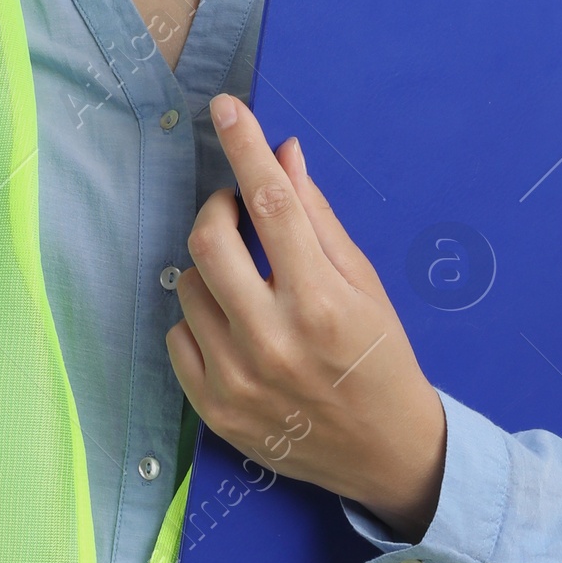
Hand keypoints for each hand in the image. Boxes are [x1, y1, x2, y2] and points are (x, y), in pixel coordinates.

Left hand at [166, 96, 448, 540]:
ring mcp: (237, 380)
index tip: (226, 109)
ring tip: (248, 283)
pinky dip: (199, 319)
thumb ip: (317, 219)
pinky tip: (234, 326)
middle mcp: (273, 341)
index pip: (271, 204)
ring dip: (211, 269)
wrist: (384, 453)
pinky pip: (177, 335)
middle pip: (208, 240)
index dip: (245, 148)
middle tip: (239, 210)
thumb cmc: (380, 358)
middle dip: (218, 208)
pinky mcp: (213, 410)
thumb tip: (283, 155)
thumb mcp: (363, 283)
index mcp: (320, 302)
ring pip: (188, 287)